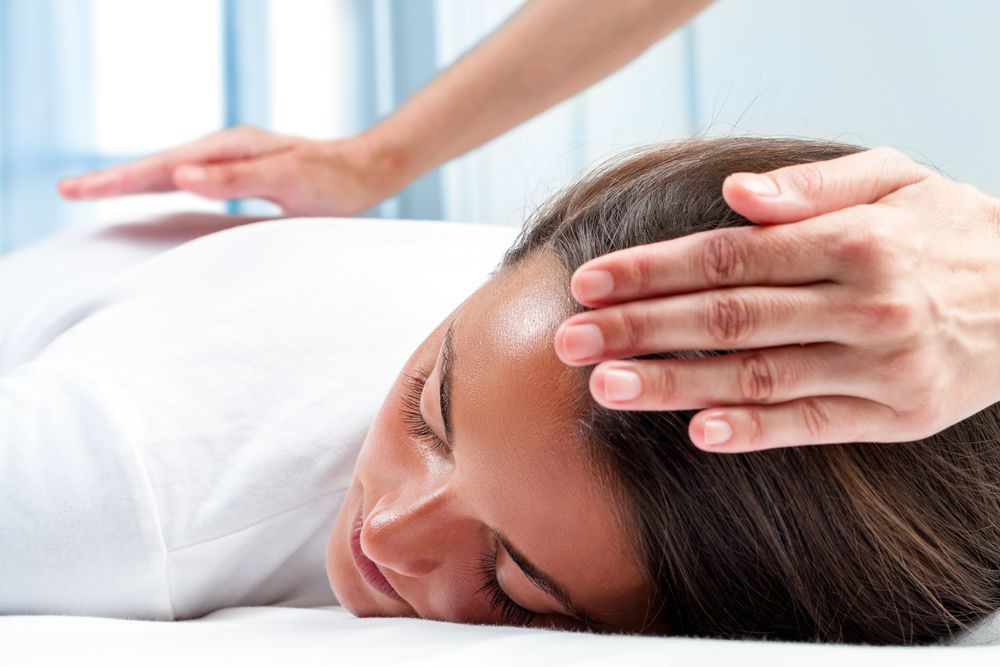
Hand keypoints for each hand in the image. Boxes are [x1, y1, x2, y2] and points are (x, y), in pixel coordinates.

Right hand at [58, 126, 401, 215]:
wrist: (365, 172)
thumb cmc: (331, 180)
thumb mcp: (285, 179)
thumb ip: (234, 180)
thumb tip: (180, 176)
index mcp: (228, 150)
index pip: (162, 168)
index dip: (119, 181)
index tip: (78, 190)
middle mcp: (225, 151)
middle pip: (157, 167)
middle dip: (112, 180)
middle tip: (67, 191)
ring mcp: (232, 162)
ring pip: (171, 173)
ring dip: (132, 183)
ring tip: (95, 192)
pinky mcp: (242, 176)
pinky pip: (190, 182)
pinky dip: (162, 188)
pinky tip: (155, 197)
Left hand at [554, 148, 999, 452]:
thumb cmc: (948, 230)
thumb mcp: (896, 177)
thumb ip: (812, 185)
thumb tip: (734, 192)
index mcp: (854, 238)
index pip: (728, 256)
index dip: (652, 270)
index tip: (589, 282)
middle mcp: (865, 302)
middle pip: (729, 317)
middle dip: (642, 328)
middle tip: (570, 340)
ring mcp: (882, 365)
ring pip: (759, 376)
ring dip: (676, 385)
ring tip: (607, 387)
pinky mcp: (899, 415)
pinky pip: (816, 425)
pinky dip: (756, 430)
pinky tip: (699, 432)